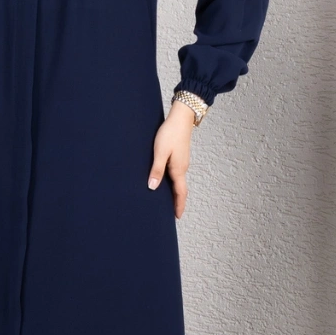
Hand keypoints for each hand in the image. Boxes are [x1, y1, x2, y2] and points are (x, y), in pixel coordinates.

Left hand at [148, 101, 196, 218]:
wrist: (181, 117)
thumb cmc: (170, 133)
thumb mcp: (160, 152)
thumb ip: (156, 170)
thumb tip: (153, 187)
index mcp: (178, 169)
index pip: (180, 192)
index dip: (179, 205)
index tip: (177, 217)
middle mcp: (182, 167)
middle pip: (180, 189)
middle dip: (177, 201)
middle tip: (173, 213)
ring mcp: (182, 162)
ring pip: (179, 181)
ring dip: (175, 192)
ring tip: (169, 201)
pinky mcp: (179, 156)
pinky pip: (177, 174)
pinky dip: (173, 182)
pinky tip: (167, 182)